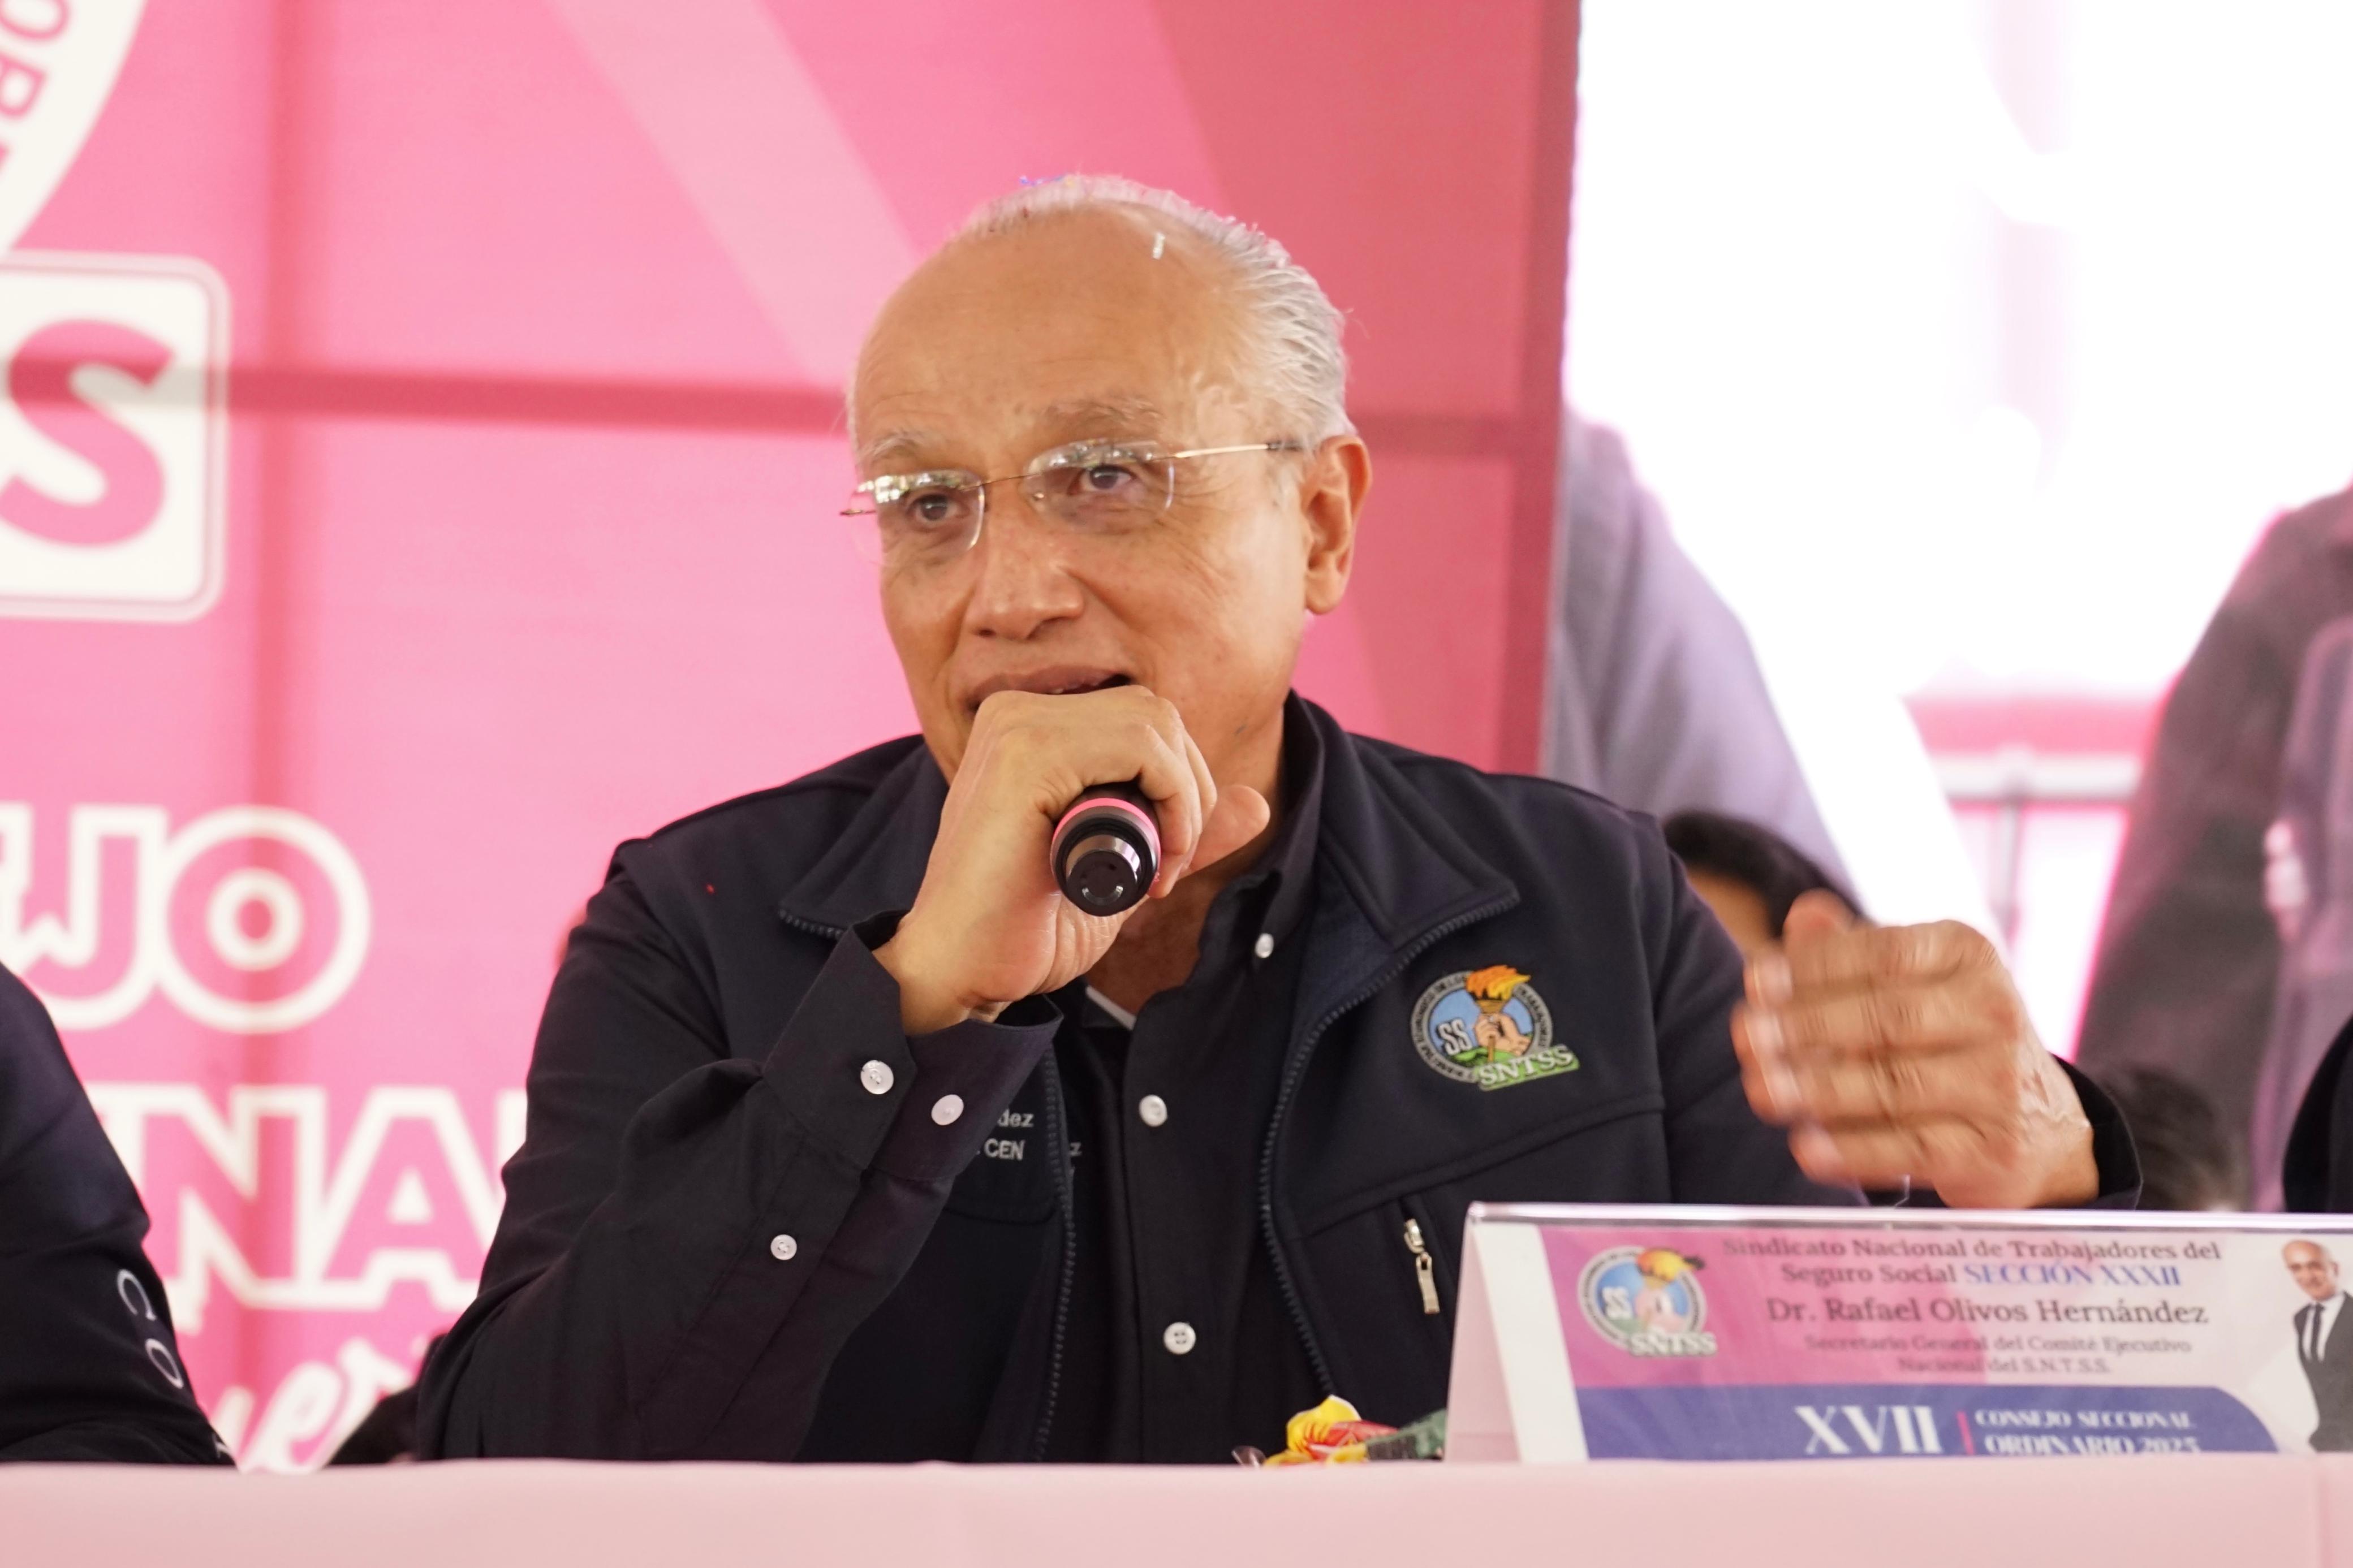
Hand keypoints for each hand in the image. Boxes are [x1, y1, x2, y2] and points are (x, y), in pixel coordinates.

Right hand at [874, 686, 1270, 1033]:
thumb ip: (1181, 831)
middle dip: (1189, 793)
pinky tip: (1150, 863)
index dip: (1179, 787)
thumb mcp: (1126, 871)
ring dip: (1183, 804)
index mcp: (1031, 727)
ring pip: (1155, 725)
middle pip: (1156, 714)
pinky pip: (1141, 748)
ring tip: (1158, 870)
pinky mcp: (1025, 754)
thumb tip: (1258, 801)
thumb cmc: (1026, 926)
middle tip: (1169, 868)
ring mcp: (1018, 726)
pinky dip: (1171, 804)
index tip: (1166, 861)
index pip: (1144, 721)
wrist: (961, 972)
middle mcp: (1019, 712)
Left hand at [1730, 892, 2098, 1208]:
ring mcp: (1997, 1084)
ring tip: (1761, 1089)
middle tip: (1746, 1036)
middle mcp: (1993, 1012)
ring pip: (1894, 1084)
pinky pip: (1911, 1149)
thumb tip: (1803, 914)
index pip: (1884, 952)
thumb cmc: (1950, 1039)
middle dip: (1805, 1027)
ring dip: (1817, 1088)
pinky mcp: (1991, 1149)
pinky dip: (1853, 1150)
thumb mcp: (1913, 983)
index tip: (1755, 978)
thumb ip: (1852, 951)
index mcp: (1967, 956)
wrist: (2040, 1128)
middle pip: (1886, 1017)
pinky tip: (1806, 1146)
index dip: (1814, 966)